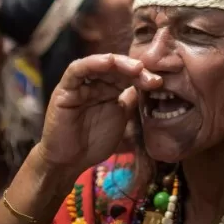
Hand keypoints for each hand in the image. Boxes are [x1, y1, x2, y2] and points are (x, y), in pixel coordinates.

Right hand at [36, 54, 161, 175]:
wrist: (69, 162)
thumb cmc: (94, 141)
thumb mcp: (120, 118)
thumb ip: (131, 101)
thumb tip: (150, 86)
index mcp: (108, 89)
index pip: (127, 75)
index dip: (143, 76)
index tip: (159, 83)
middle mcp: (94, 83)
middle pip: (116, 67)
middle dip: (135, 70)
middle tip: (151, 77)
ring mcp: (79, 84)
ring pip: (99, 64)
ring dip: (119, 63)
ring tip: (136, 68)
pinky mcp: (65, 88)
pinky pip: (77, 70)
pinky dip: (93, 63)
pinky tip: (109, 61)